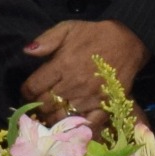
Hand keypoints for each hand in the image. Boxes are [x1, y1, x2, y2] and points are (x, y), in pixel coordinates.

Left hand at [21, 19, 148, 115]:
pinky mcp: (104, 106)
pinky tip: (69, 125)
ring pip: (60, 116)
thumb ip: (46, 40)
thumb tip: (26, 52)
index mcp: (61, 65)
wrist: (127, 42)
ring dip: (52, 117)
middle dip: (37, 105)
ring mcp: (89, 97)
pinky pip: (85, 123)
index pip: (33, 87)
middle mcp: (73, 84)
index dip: (26, 91)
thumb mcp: (68, 28)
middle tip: (38, 104)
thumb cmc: (95, 34)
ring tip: (50, 114)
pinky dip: (75, 127)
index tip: (28, 91)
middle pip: (44, 104)